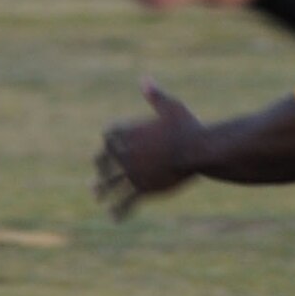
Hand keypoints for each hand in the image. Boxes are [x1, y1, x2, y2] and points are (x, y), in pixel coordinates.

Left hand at [96, 80, 203, 218]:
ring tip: (95, 194)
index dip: (108, 141)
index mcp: (129, 133)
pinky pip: (128, 201)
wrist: (199, 149)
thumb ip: (154, 96)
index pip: (109, 136)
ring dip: (102, 189)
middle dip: (100, 166)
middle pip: (104, 160)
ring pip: (111, 183)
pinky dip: (120, 209)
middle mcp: (126, 153)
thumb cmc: (187, 126)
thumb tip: (144, 79)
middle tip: (97, 172)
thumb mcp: (170, 107)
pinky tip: (114, 217)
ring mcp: (133, 172)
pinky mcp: (144, 188)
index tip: (107, 146)